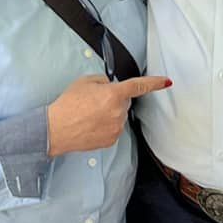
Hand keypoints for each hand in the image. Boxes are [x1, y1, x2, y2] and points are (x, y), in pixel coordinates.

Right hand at [46, 74, 171, 155]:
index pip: (139, 86)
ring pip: (119, 116)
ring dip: (109, 113)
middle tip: (93, 101)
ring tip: (88, 115)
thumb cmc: (67, 105)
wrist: (56, 129)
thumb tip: (110, 87)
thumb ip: (103, 82)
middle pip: (124, 101)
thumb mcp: (84, 82)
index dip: (154, 83)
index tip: (166, 82)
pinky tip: (90, 125)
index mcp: (114, 94)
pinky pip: (114, 129)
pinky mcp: (111, 140)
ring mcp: (116, 128)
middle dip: (114, 99)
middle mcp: (118, 112)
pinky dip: (105, 126)